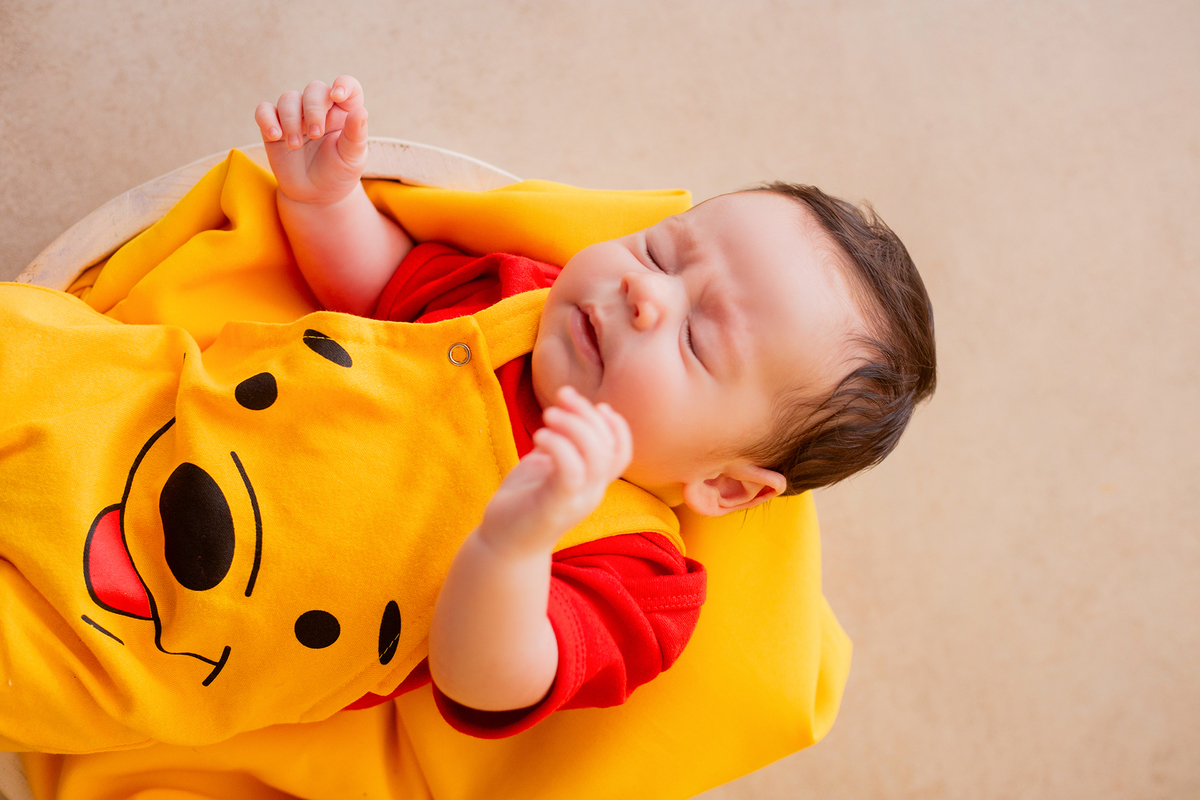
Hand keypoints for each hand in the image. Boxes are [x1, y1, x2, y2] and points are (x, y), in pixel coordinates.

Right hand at [254, 76, 368, 205]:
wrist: (315, 195)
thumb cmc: (338, 173)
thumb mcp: (351, 158)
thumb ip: (356, 135)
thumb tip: (361, 112)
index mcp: (345, 112)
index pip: (349, 86)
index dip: (344, 84)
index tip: (337, 96)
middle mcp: (321, 109)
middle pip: (314, 89)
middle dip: (313, 109)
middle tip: (315, 134)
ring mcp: (296, 115)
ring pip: (289, 98)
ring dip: (291, 120)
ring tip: (295, 145)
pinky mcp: (275, 125)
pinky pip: (264, 110)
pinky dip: (266, 119)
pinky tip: (274, 135)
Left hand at [479, 386, 632, 555]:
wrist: (502, 547)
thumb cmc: (522, 503)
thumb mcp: (544, 468)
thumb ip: (560, 445)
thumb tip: (563, 413)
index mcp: (593, 483)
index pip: (622, 451)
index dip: (616, 425)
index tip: (596, 404)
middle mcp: (592, 493)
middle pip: (608, 447)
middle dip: (586, 414)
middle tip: (560, 398)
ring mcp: (576, 501)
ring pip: (595, 457)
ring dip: (574, 426)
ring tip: (548, 415)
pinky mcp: (555, 507)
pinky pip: (570, 472)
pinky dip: (559, 447)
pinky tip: (539, 436)